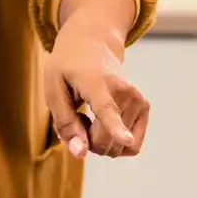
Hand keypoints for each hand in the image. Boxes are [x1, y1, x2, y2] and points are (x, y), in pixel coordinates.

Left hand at [45, 10, 149, 158]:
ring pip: (120, 147)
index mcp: (95, 83)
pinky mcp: (145, 107)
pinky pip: (132, 146)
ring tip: (88, 116)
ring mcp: (138, 100)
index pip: (106, 108)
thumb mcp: (52, 88)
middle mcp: (123, 91)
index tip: (125, 138)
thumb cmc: (67, 67)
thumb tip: (80, 153)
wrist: (92, 44)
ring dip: (100, 142)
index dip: (115, 127)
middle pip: (107, 140)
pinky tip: (102, 124)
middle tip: (75, 117)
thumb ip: (64, 122)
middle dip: (87, 141)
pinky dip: (115, 143)